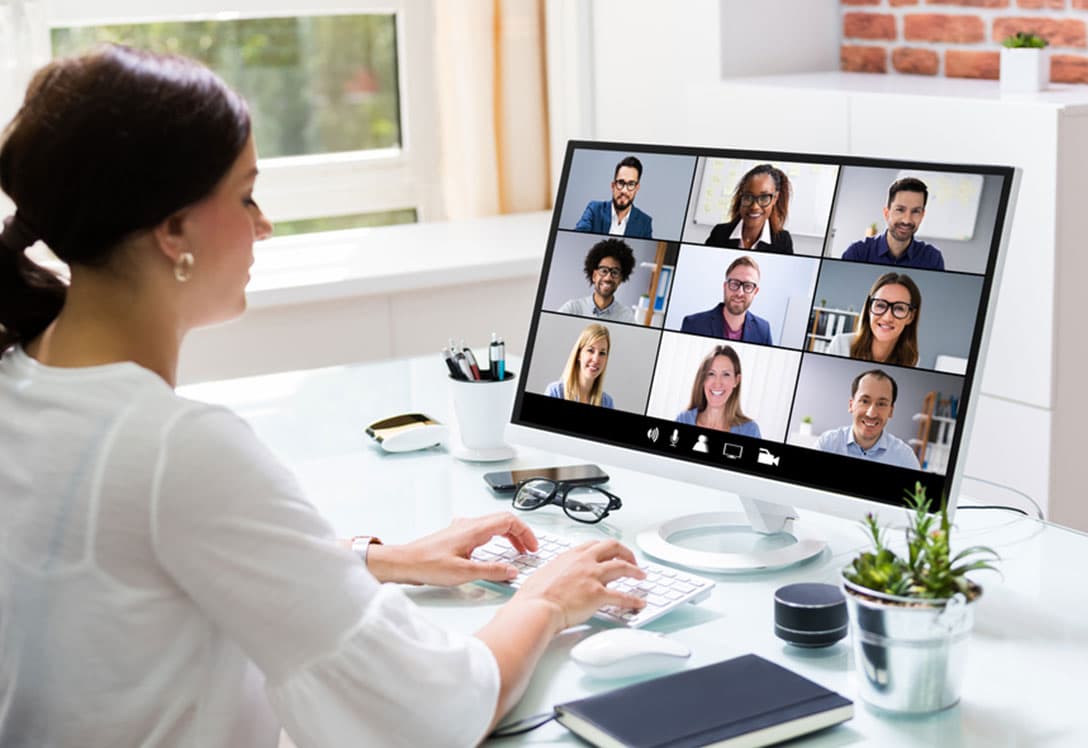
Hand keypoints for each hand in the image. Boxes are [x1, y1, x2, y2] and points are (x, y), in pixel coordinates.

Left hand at [365, 512, 537, 585]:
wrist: (404, 563)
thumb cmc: (427, 564)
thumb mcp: (464, 573)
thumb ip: (491, 571)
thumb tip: (512, 571)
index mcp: (474, 529)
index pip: (509, 521)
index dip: (526, 533)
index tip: (533, 547)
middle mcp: (469, 525)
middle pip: (504, 521)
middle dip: (520, 535)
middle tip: (529, 550)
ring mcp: (462, 529)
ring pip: (493, 526)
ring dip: (508, 537)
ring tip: (516, 552)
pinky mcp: (456, 536)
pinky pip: (483, 532)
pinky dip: (496, 540)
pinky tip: (494, 553)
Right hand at [513, 539, 645, 631]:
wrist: (537, 608)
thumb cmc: (535, 596)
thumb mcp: (544, 574)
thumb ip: (556, 572)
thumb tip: (556, 577)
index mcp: (571, 556)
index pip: (594, 544)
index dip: (606, 548)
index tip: (610, 552)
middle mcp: (584, 562)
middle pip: (613, 548)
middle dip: (626, 552)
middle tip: (631, 560)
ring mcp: (593, 576)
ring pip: (622, 567)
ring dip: (635, 571)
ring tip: (642, 576)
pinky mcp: (598, 594)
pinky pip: (622, 596)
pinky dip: (633, 600)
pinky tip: (639, 603)